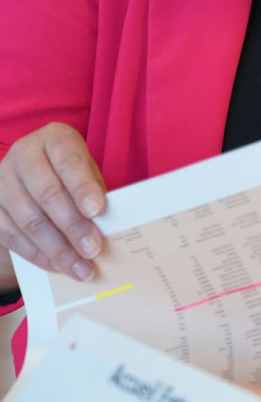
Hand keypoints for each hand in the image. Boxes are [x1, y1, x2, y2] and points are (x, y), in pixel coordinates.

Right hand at [0, 123, 105, 288]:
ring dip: (57, 248)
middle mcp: (23, 154)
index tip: (98, 211)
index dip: (82, 187)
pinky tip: (57, 266)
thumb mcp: (85, 170)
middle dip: (73, 225)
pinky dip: (37, 254)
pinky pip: (12, 235)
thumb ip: (93, 191)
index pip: (68, 161)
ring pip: (29, 219)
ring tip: (80, 267)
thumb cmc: (70, 172)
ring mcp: (2, 180)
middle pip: (47, 193)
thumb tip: (106, 227)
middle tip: (93, 249)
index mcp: (54, 137)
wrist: (33, 172)